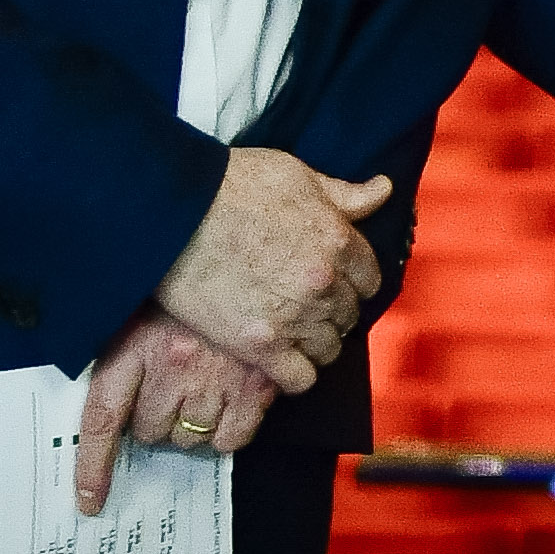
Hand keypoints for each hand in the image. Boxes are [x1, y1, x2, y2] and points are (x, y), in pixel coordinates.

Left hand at [68, 308, 293, 511]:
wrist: (250, 260)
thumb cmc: (188, 291)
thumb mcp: (143, 309)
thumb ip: (121, 354)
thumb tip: (107, 415)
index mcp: (137, 343)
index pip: (103, 417)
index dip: (93, 466)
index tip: (89, 500)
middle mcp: (173, 366)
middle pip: (149, 431)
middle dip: (153, 419)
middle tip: (167, 388)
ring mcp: (216, 379)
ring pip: (189, 439)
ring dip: (189, 424)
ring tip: (199, 388)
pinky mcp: (256, 389)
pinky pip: (229, 440)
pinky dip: (226, 431)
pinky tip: (227, 402)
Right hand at [159, 146, 392, 403]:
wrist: (171, 214)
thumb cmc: (229, 186)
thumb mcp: (294, 174)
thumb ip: (343, 193)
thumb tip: (383, 190)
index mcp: (339, 241)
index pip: (369, 278)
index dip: (351, 281)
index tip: (332, 282)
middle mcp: (324, 284)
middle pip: (349, 315)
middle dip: (331, 311)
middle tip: (303, 305)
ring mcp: (295, 318)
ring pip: (329, 349)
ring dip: (315, 342)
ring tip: (290, 332)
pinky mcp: (261, 347)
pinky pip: (301, 379)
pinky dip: (295, 374)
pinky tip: (279, 360)